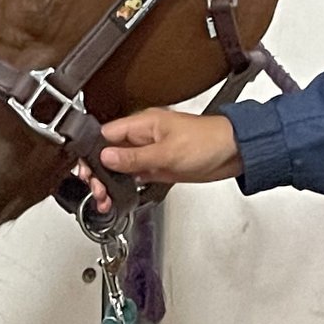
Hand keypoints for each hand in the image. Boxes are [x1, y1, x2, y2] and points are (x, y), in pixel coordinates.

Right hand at [95, 109, 242, 186]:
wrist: (235, 152)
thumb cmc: (209, 141)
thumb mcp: (167, 152)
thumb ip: (135, 157)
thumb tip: (107, 158)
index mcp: (143, 124)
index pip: (106, 135)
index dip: (94, 152)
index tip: (88, 170)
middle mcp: (144, 137)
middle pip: (110, 153)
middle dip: (100, 172)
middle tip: (98, 189)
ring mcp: (151, 152)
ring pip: (121, 166)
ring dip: (111, 182)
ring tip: (105, 198)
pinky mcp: (159, 166)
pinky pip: (135, 175)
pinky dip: (126, 186)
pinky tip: (119, 197)